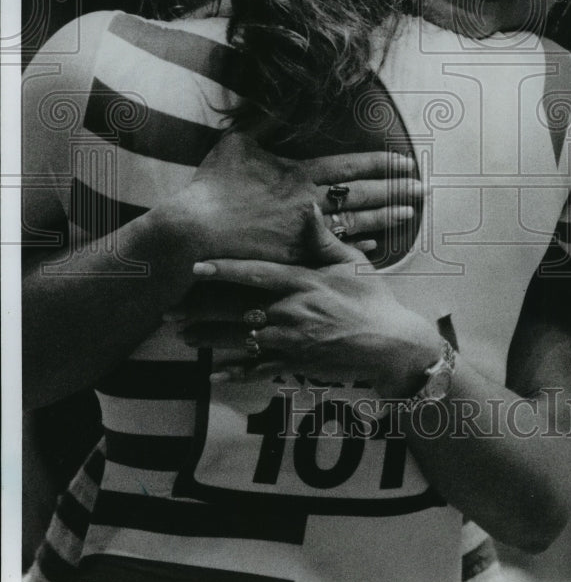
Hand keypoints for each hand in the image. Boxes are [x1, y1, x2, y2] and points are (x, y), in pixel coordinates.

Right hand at [158, 130, 420, 263]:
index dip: (380, 164)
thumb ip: (263, 122)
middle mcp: (309, 203)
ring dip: (386, 217)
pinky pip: (335, 250)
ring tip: (410, 213)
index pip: (349, 166)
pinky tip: (376, 244)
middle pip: (362, 194)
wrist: (194, 233)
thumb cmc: (212, 187)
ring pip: (355, 223)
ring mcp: (305, 233)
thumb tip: (278, 99)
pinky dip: (357, 246)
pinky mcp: (296, 258)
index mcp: (298, 174)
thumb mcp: (237, 143)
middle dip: (396, 189)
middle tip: (423, 188)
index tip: (404, 161)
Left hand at [173, 205, 441, 394]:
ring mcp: (293, 341)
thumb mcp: (351, 262)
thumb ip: (323, 237)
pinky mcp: (297, 364)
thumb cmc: (372, 298)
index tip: (197, 267)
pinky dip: (236, 374)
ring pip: (243, 341)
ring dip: (210, 339)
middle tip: (170, 310)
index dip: (225, 270)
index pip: (257, 274)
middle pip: (238, 310)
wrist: (390, 343)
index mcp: (304, 283)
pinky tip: (213, 375)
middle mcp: (293, 312)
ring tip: (182, 336)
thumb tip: (307, 206)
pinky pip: (261, 370)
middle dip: (202, 310)